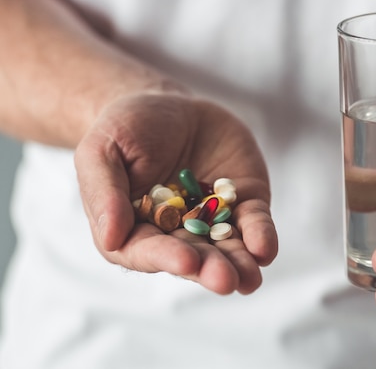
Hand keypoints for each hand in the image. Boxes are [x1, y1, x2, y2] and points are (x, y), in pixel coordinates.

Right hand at [74, 91, 276, 294]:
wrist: (168, 104)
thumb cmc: (125, 129)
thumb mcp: (101, 151)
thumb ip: (104, 194)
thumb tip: (110, 239)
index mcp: (134, 230)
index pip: (148, 250)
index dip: (166, 257)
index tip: (185, 261)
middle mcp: (176, 233)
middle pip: (193, 256)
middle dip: (209, 269)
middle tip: (225, 280)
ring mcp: (214, 220)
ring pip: (227, 248)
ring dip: (240, 264)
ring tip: (249, 279)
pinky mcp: (244, 203)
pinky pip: (254, 222)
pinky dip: (261, 236)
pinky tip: (265, 250)